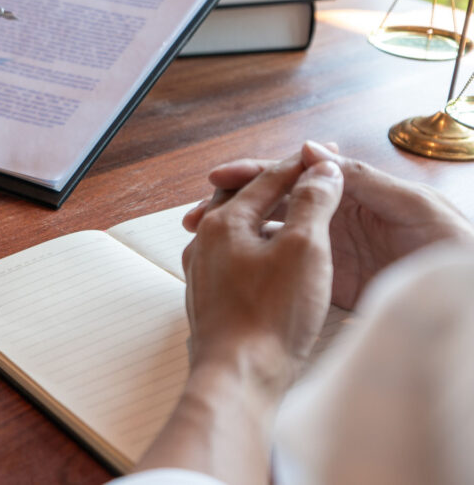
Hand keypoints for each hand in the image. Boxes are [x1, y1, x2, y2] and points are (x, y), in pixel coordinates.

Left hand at [183, 153, 343, 389]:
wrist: (237, 376)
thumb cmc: (271, 315)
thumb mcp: (304, 249)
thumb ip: (313, 203)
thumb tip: (321, 170)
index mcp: (224, 221)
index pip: (268, 179)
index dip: (303, 166)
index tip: (329, 157)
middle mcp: (204, 241)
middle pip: (244, 198)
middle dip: (277, 186)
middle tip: (308, 179)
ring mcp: (203, 271)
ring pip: (236, 229)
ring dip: (266, 216)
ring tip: (291, 213)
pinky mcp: (210, 298)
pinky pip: (234, 257)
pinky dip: (257, 246)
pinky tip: (271, 258)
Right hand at [185, 142, 473, 308]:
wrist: (466, 300)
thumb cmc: (454, 251)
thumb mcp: (414, 207)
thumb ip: (366, 179)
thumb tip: (316, 150)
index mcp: (353, 192)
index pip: (293, 177)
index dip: (254, 174)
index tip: (218, 178)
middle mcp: (335, 218)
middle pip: (272, 204)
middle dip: (231, 205)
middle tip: (194, 216)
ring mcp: (329, 252)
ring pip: (271, 236)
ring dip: (236, 236)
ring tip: (199, 242)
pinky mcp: (330, 286)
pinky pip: (283, 270)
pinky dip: (254, 267)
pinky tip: (227, 270)